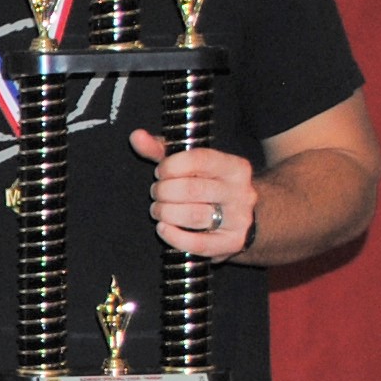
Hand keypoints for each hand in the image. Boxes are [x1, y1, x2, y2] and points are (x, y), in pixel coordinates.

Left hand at [131, 129, 255, 260]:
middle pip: (192, 189)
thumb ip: (162, 150)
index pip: (199, 159)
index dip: (171, 166)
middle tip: (156, 193)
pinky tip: (163, 228)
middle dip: (163, 191)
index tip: (160, 172)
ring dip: (166, 213)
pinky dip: (174, 237)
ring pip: (193, 215)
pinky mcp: (233, 243)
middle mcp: (241, 191)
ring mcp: (239, 219)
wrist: (244, 219)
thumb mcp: (190, 165)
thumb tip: (136, 136)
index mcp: (235, 167)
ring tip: (159, 210)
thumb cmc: (209, 186)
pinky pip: (198, 244)